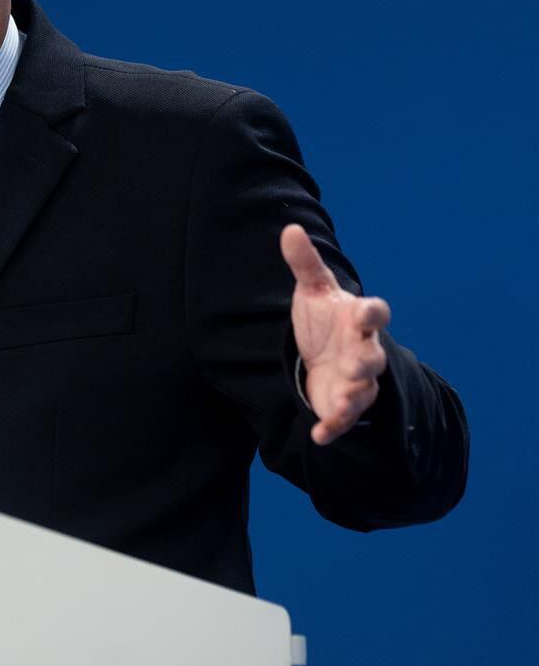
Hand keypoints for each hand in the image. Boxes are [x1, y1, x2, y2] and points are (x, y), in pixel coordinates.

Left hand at [279, 224, 390, 444]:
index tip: (371, 312)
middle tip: (356, 364)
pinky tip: (318, 436)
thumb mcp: (313, 289)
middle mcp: (363, 350)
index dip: (375, 313)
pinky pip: (342, 419)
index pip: (376, 314)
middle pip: (373, 357)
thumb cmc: (324, 318)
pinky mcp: (342, 403)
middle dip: (366, 361)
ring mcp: (356, 379)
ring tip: (340, 405)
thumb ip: (304, 262)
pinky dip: (333, 427)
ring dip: (353, 398)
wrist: (324, 352)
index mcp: (358, 320)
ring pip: (363, 390)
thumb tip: (289, 229)